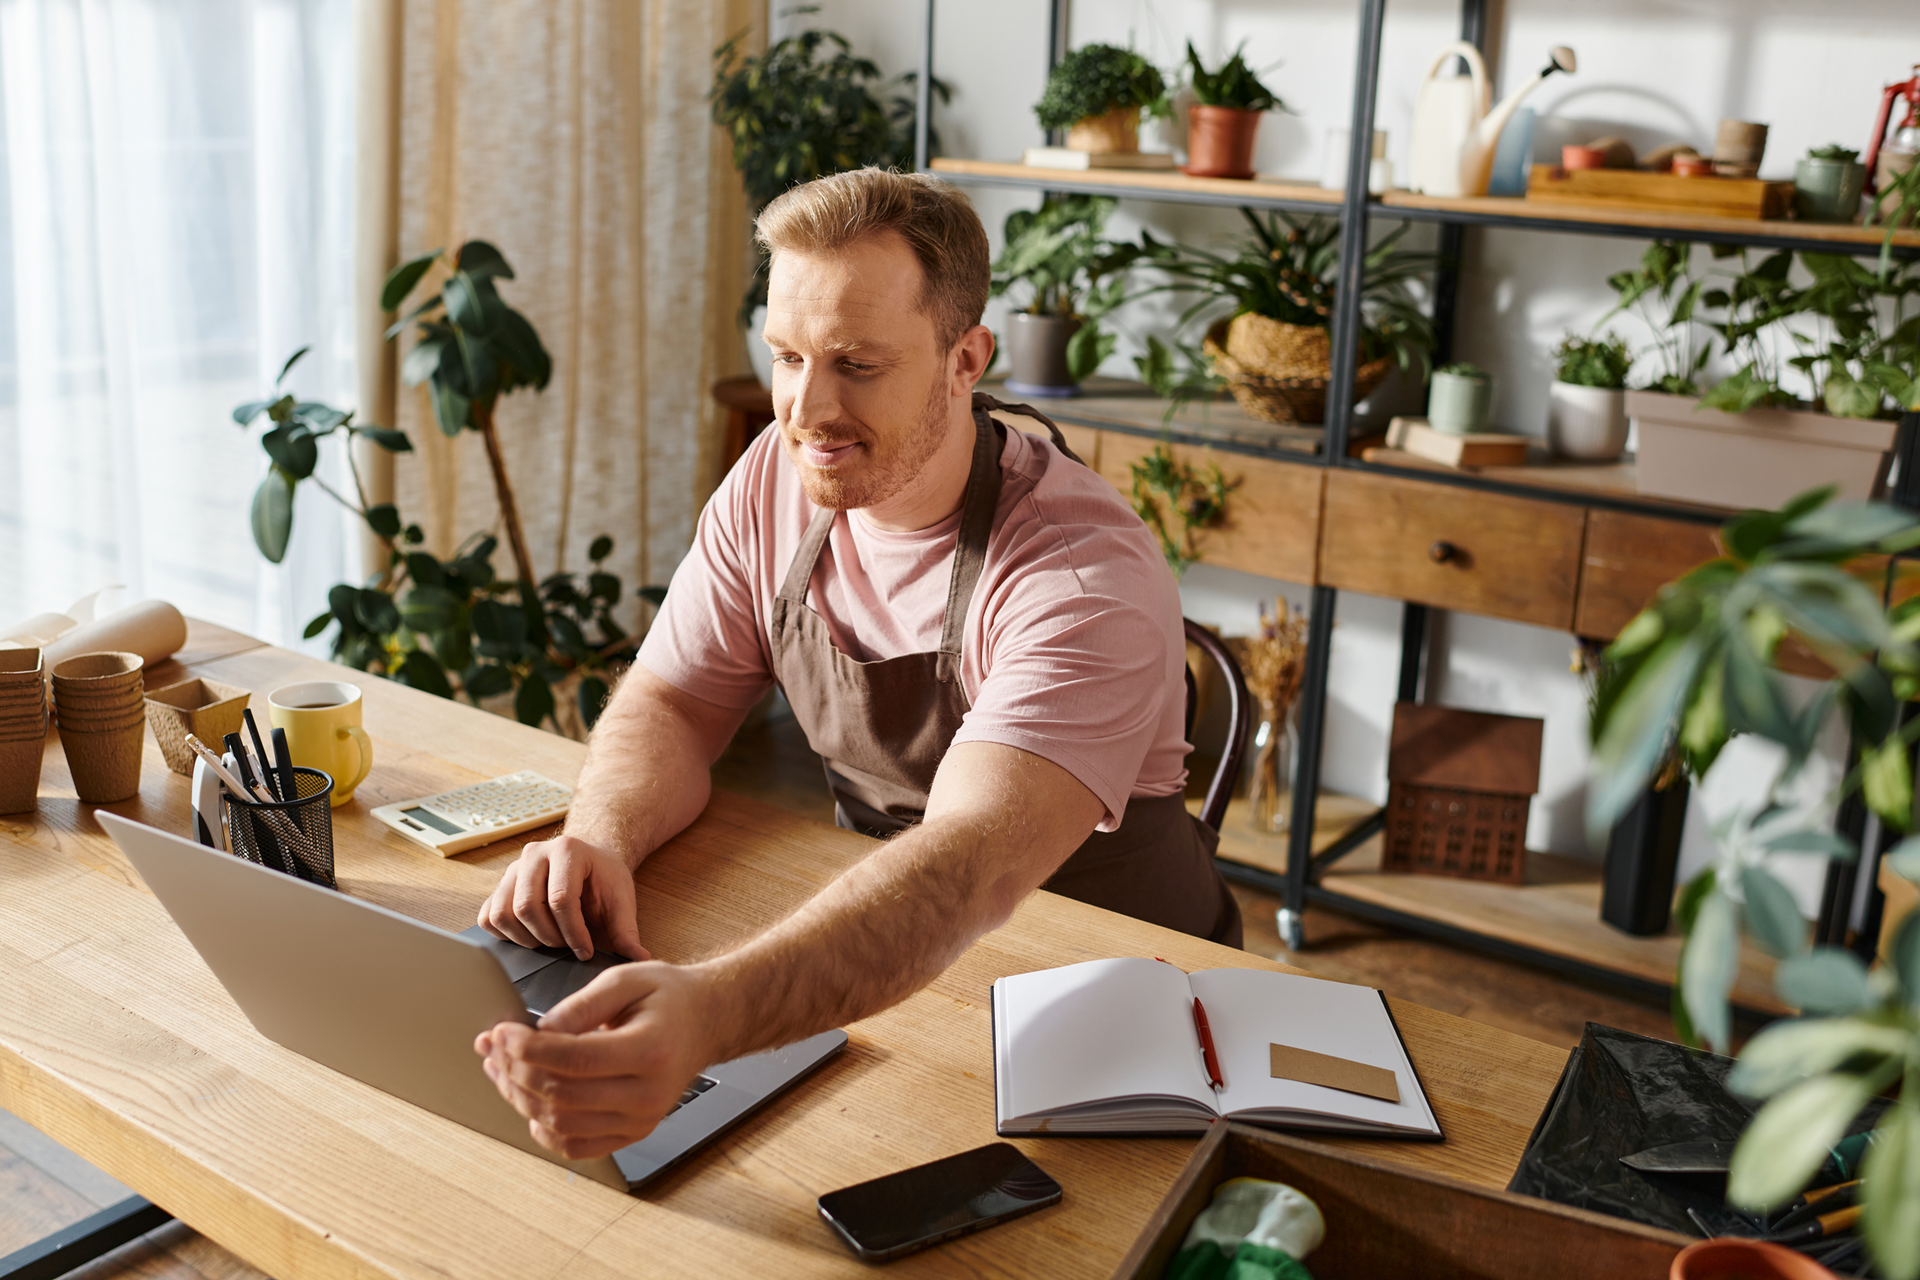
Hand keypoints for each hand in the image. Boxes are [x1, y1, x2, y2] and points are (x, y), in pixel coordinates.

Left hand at [474, 962, 717, 1158]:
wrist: (703, 1023)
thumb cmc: (668, 998)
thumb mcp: (627, 979)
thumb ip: (581, 1005)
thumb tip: (539, 1032)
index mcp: (650, 1051)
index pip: (575, 1060)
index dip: (528, 1049)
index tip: (502, 1031)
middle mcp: (647, 1095)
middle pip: (561, 1096)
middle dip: (515, 1070)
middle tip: (494, 1046)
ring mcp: (640, 1121)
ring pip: (561, 1125)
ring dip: (520, 1098)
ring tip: (501, 1069)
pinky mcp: (632, 1133)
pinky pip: (575, 1146)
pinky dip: (542, 1128)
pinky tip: (528, 1100)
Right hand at [478, 833, 648, 960]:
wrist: (591, 859)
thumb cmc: (605, 878)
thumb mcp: (622, 900)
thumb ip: (627, 929)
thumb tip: (639, 959)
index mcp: (567, 850)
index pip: (560, 899)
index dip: (573, 933)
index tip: (585, 951)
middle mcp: (534, 854)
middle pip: (526, 907)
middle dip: (549, 937)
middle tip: (567, 946)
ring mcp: (513, 868)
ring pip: (503, 913)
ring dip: (526, 938)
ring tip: (550, 940)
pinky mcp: (499, 885)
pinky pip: (488, 916)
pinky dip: (505, 934)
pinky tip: (529, 936)